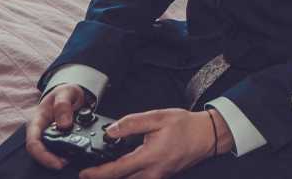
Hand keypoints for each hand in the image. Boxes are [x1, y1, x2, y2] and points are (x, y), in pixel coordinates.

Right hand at [25, 83, 86, 169]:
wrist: (70, 94)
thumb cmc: (65, 93)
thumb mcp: (66, 92)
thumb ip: (63, 105)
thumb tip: (64, 125)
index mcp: (37, 119)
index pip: (33, 142)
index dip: (42, 155)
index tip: (56, 162)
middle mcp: (40, 130)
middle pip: (39, 151)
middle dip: (50, 160)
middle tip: (66, 163)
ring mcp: (47, 135)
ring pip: (47, 151)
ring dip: (57, 158)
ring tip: (70, 159)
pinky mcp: (56, 138)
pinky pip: (57, 149)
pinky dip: (64, 153)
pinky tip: (72, 154)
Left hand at [79, 108, 226, 178]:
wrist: (207, 136)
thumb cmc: (186, 126)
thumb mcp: (158, 117)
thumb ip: (132, 123)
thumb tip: (111, 131)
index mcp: (150, 157)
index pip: (117, 170)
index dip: (97, 173)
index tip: (84, 172)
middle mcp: (153, 172)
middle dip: (103, 177)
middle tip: (87, 172)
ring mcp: (157, 177)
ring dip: (116, 177)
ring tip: (102, 169)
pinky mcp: (161, 177)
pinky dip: (128, 175)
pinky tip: (123, 167)